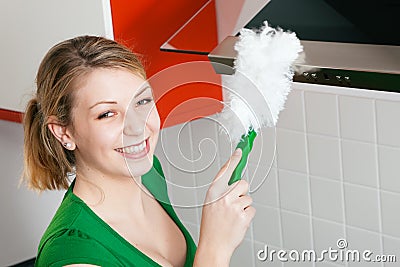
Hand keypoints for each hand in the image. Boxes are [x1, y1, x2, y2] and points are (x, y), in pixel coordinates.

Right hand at [194, 149, 255, 265]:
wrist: (213, 246)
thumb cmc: (212, 226)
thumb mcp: (210, 204)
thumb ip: (220, 192)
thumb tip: (233, 182)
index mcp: (213, 192)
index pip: (225, 171)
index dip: (234, 160)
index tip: (240, 151)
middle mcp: (223, 197)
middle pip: (243, 183)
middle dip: (242, 192)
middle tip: (234, 203)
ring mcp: (234, 206)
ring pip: (248, 198)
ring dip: (244, 206)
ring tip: (233, 216)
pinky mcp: (243, 216)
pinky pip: (251, 210)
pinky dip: (247, 216)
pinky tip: (238, 222)